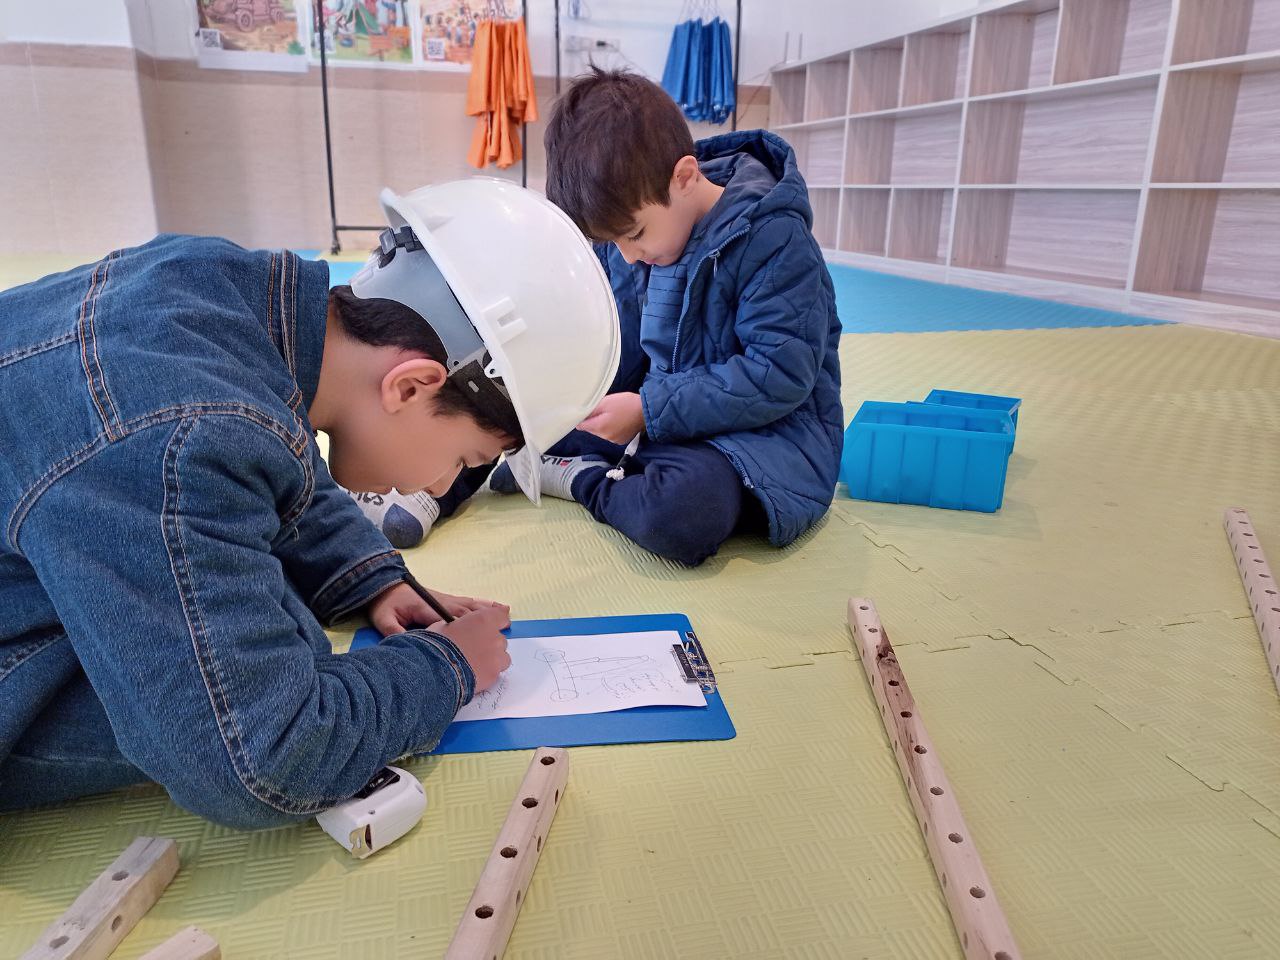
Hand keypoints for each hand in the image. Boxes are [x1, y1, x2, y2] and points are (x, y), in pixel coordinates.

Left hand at [368, 582, 504, 634]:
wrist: (384, 585)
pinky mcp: (447, 599)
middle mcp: (442, 602)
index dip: (466, 628)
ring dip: (488, 612)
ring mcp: (446, 599)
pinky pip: (469, 601)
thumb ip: (395, 632)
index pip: (450, 619)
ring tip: (507, 617)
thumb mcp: (384, 619)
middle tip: (502, 632)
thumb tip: (409, 646)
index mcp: (428, 608)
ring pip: (471, 606)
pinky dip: (484, 603)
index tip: (481, 639)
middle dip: (484, 623)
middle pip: (466, 613)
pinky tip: (496, 606)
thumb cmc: (385, 603)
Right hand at [431, 605, 511, 690]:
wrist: (436, 669)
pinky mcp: (494, 675)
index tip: (494, 625)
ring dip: (492, 659)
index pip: (501, 615)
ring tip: (475, 664)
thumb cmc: (437, 644)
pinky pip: (495, 672)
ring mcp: (497, 657)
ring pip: (502, 657)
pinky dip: (487, 673)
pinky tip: (473, 675)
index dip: (498, 621)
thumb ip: (461, 625)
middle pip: (500, 639)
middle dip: (490, 643)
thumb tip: (460, 628)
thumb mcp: (445, 625)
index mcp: (484, 620)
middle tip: (474, 649)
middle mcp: (495, 637)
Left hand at [578, 392, 644, 443]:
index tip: (586, 412)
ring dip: (603, 425)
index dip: (581, 418)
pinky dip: (611, 429)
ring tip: (613, 414)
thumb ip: (590, 410)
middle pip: (591, 429)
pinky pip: (610, 435)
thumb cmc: (626, 403)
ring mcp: (613, 440)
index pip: (581, 426)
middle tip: (603, 409)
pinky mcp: (621, 441)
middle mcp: (605, 437)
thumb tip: (579, 416)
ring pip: (601, 432)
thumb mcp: (606, 402)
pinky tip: (619, 421)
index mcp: (600, 427)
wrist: (646, 411)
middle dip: (594, 420)